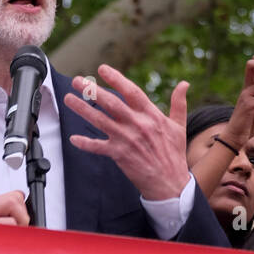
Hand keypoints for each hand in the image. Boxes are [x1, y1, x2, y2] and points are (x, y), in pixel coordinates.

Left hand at [64, 66, 190, 200]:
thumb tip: (184, 84)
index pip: (131, 92)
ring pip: (100, 121)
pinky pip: (98, 147)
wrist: (170, 184)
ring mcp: (127, 139)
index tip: (102, 69)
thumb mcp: (178, 126)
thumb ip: (178, 103)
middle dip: (92, 90)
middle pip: (111, 103)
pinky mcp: (119, 155)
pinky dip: (85, 143)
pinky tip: (74, 138)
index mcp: (151, 115)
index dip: (116, 79)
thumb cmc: (174, 154)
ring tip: (69, 99)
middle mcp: (137, 125)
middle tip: (77, 81)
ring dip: (83, 109)